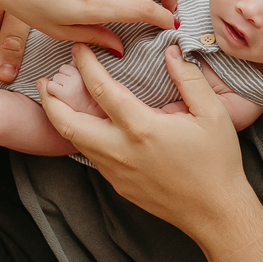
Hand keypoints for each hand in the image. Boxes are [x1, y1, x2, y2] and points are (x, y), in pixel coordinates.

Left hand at [38, 43, 250, 238]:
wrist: (215, 212)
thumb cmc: (217, 162)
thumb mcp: (212, 114)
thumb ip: (189, 78)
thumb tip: (171, 51)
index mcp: (141, 128)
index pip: (102, 89)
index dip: (86, 66)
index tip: (78, 49)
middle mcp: (120, 150)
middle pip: (68, 123)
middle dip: (50, 100)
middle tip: (45, 81)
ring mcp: (116, 171)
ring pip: (76, 142)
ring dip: (62, 120)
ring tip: (58, 101)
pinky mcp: (119, 185)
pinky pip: (92, 157)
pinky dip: (82, 138)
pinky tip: (89, 127)